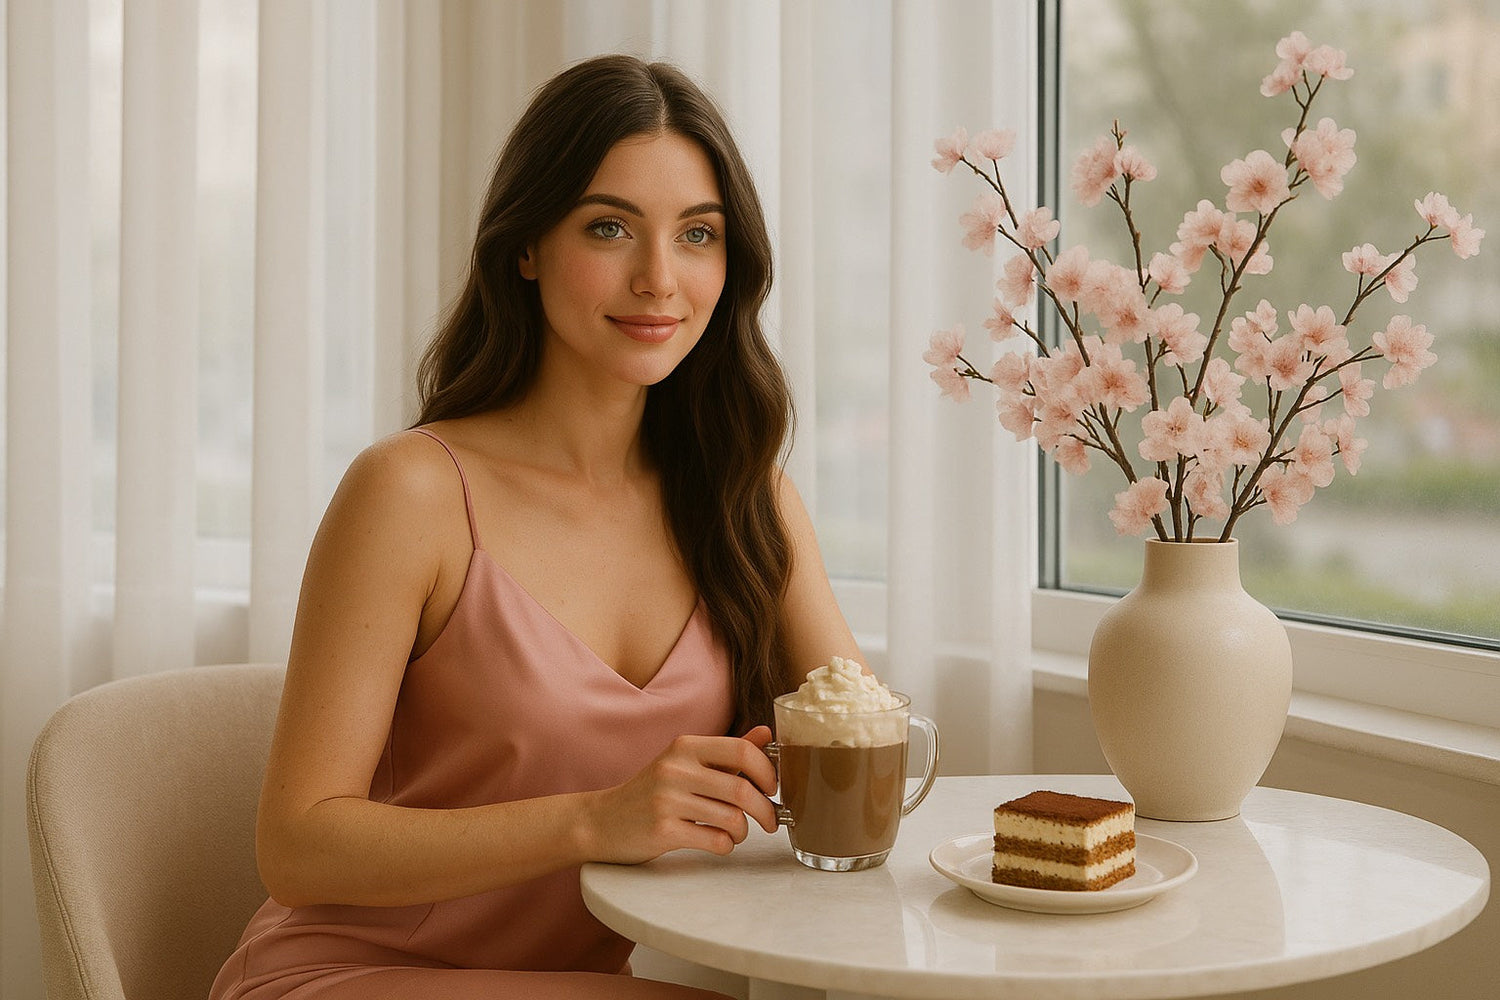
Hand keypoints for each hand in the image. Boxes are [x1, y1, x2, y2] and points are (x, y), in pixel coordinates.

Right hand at [586, 727, 778, 863]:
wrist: (601, 821)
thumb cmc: (651, 792)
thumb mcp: (685, 764)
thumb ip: (726, 752)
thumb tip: (765, 734)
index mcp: (685, 746)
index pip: (742, 750)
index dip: (767, 771)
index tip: (772, 788)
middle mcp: (675, 768)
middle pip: (742, 789)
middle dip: (766, 810)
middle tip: (772, 820)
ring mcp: (666, 799)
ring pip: (732, 818)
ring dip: (744, 831)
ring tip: (737, 833)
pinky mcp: (662, 830)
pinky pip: (715, 841)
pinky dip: (726, 845)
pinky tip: (718, 842)